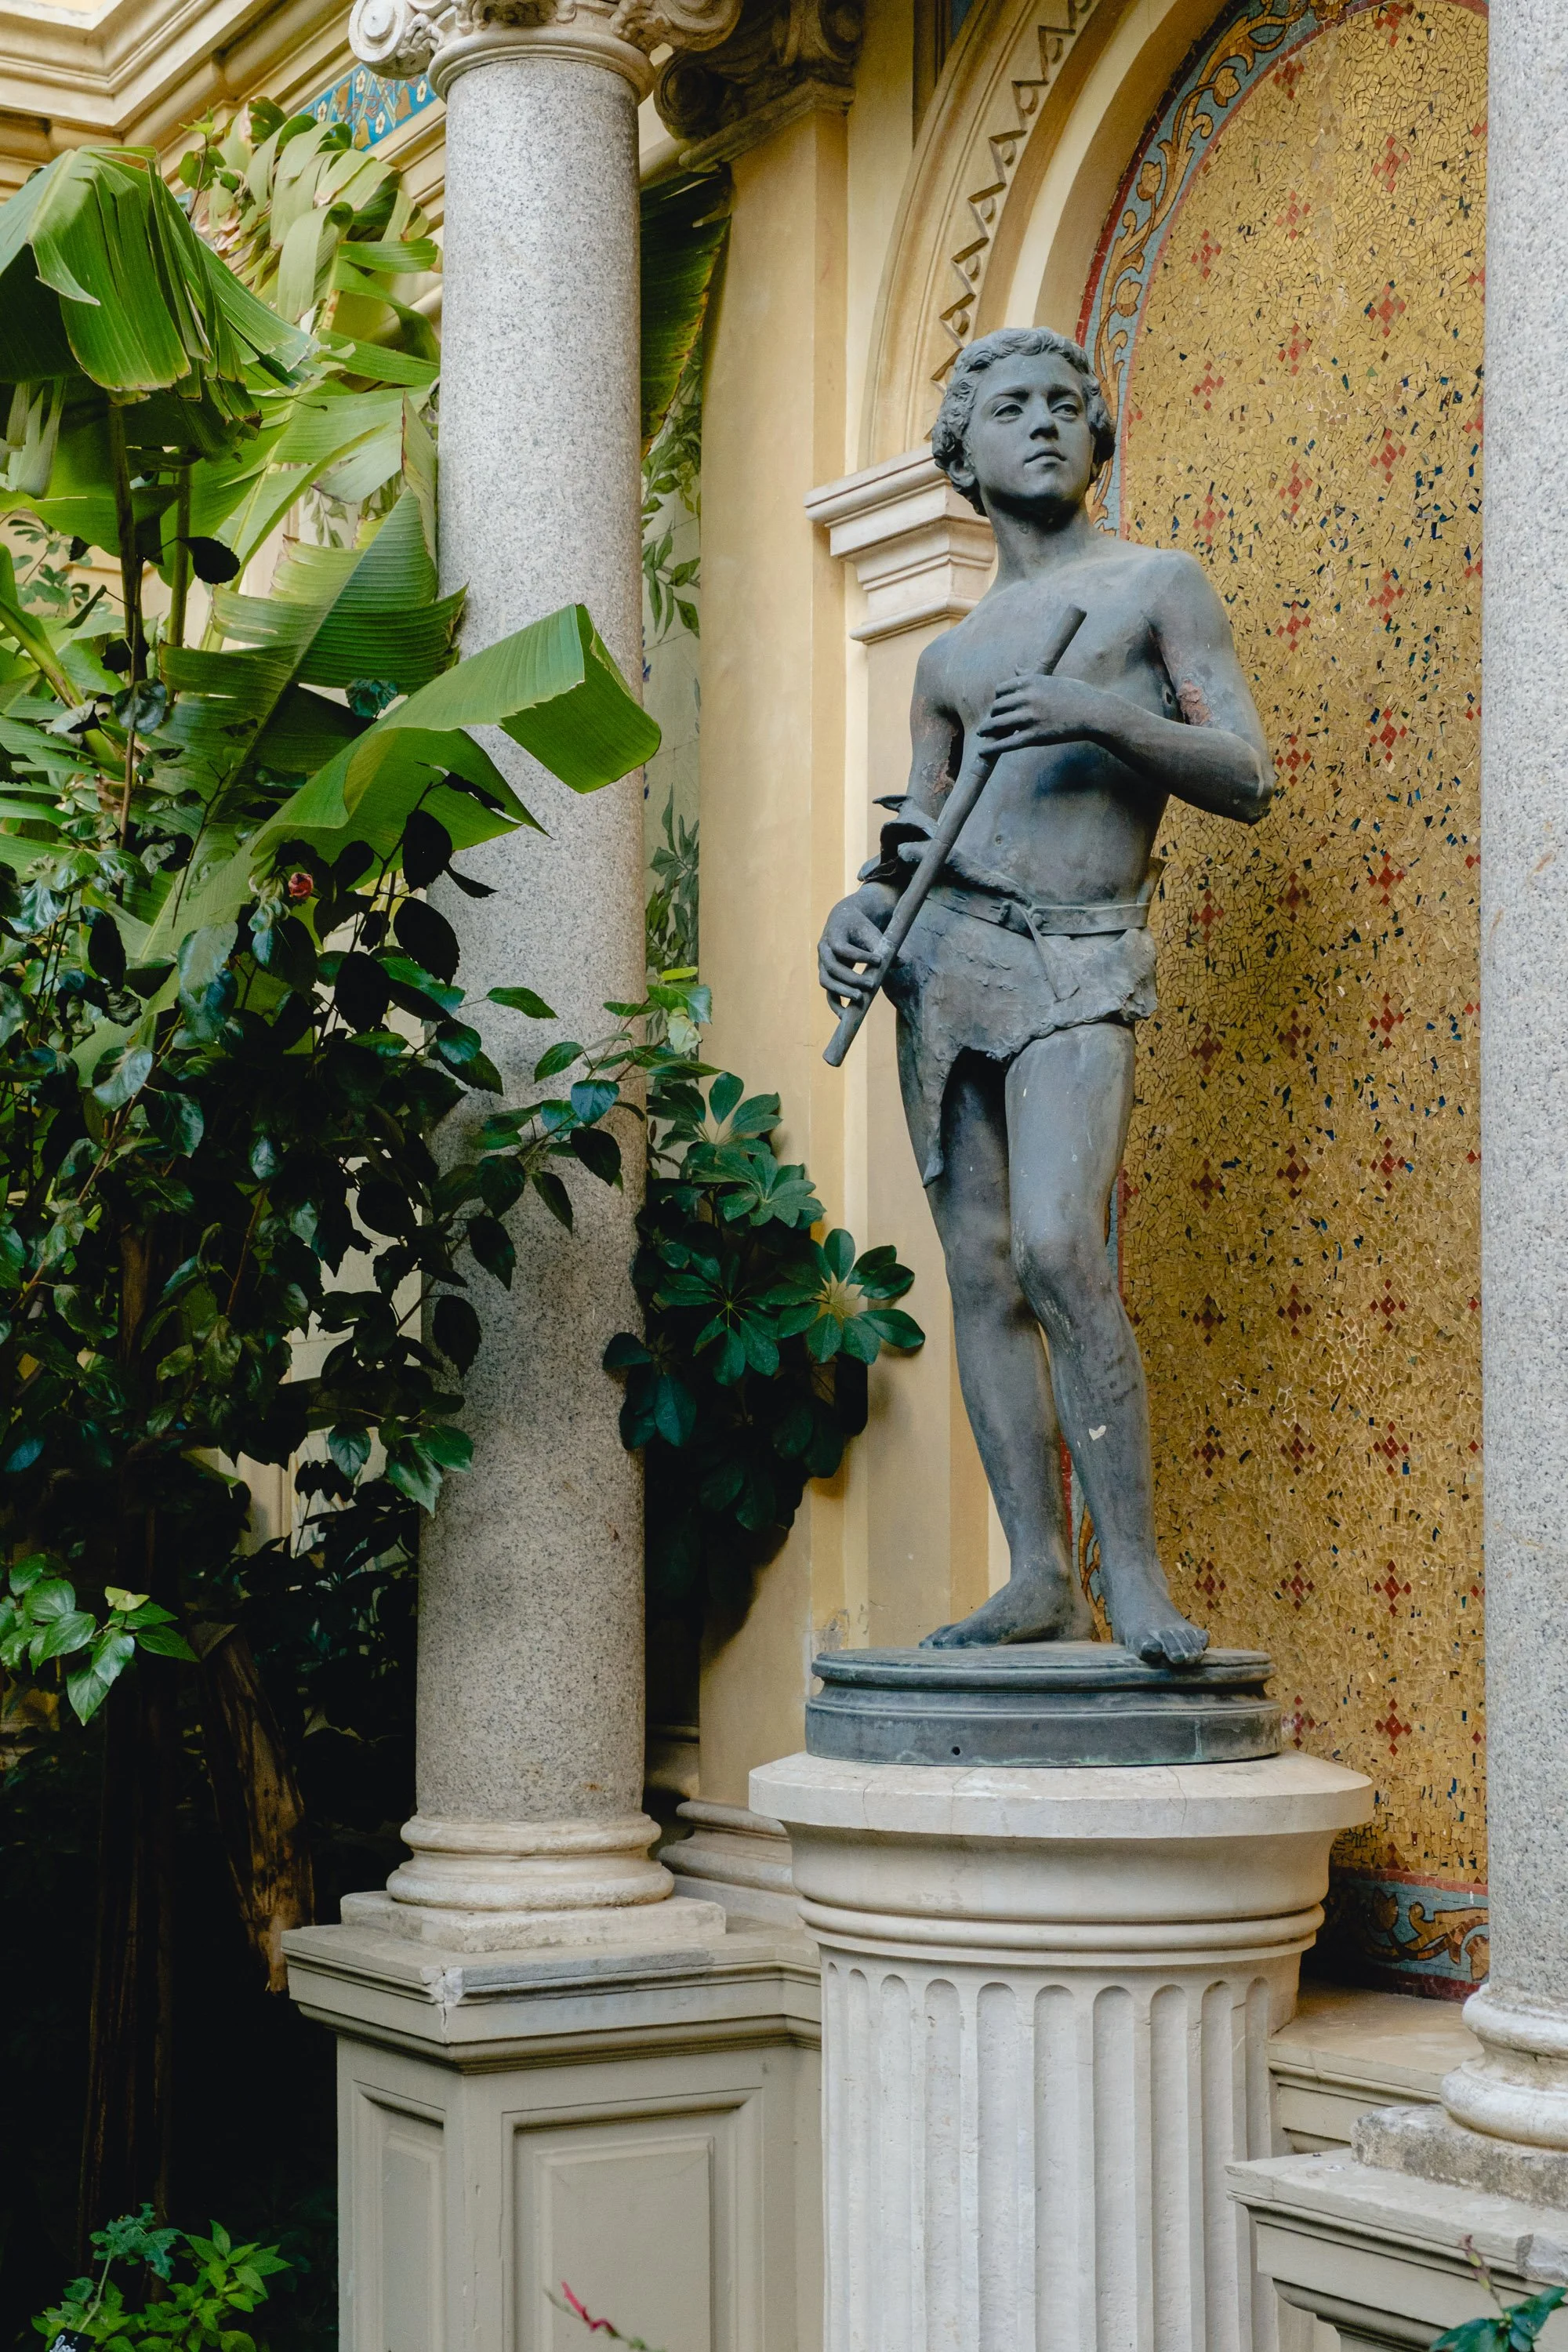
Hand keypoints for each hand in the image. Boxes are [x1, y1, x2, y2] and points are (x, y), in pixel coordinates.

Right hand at [818, 884, 896, 1008]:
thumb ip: (884, 946)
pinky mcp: (827, 976)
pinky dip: (836, 1004)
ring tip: (861, 999)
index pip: (842, 948)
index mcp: (833, 935)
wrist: (844, 923)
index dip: (860, 956)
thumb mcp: (871, 932)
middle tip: (871, 985)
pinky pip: (828, 993)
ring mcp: (823, 964)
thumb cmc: (859, 927)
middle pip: (832, 967)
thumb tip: (902, 962)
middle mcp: (824, 950)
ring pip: (826, 981)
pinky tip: (846, 1016)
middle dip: (851, 978)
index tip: (879, 961)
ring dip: (842, 991)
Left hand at [974, 670, 1108, 753]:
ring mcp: (1030, 718)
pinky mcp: (1035, 736)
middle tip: (991, 722)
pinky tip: (983, 751)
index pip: (1001, 690)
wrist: (1094, 713)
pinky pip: (1007, 743)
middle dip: (993, 715)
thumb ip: (1030, 676)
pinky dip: (992, 748)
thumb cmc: (1077, 694)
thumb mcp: (1053, 679)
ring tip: (982, 734)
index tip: (999, 706)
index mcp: (1031, 682)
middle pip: (998, 707)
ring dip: (987, 730)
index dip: (998, 699)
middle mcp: (1027, 698)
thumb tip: (1015, 668)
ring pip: (998, 724)